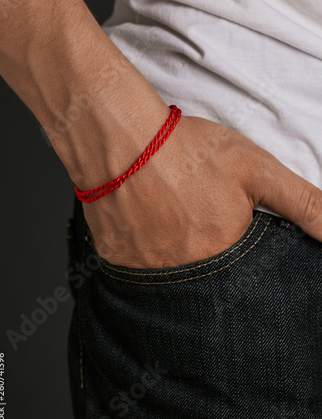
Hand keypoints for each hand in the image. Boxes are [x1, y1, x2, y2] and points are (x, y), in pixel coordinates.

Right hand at [82, 115, 321, 268]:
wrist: (120, 140)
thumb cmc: (186, 151)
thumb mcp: (257, 170)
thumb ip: (303, 204)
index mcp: (223, 255)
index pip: (241, 276)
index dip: (230, 247)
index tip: (217, 228)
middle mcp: (185, 273)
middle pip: (203, 278)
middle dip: (202, 252)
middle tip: (187, 219)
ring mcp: (146, 271)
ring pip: (168, 275)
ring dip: (172, 253)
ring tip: (167, 220)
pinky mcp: (116, 261)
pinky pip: (135, 270)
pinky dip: (142, 253)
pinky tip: (143, 226)